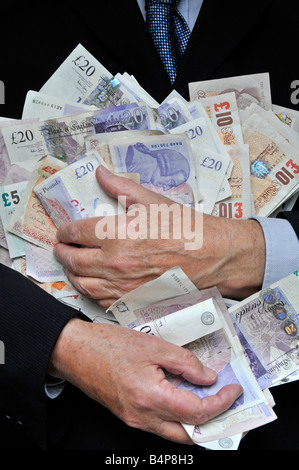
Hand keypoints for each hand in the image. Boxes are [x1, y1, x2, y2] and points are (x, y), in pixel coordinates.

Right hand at [48, 318, 242, 443]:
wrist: (75, 352)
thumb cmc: (108, 345)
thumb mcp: (153, 345)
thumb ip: (185, 362)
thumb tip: (208, 377)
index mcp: (151, 397)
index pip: (198, 412)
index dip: (222, 402)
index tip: (234, 389)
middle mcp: (143, 417)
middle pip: (190, 434)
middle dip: (215, 421)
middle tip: (227, 400)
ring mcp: (135, 420)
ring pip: (175, 432)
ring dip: (197, 421)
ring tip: (210, 397)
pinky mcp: (129, 416)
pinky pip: (161, 424)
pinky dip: (178, 415)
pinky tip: (184, 395)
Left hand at [54, 165, 265, 306]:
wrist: (211, 255)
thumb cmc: (185, 226)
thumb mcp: (152, 200)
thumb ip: (121, 186)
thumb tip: (100, 173)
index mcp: (116, 232)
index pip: (75, 231)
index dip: (64, 230)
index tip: (63, 230)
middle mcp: (114, 261)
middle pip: (72, 259)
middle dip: (61, 252)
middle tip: (60, 247)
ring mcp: (122, 284)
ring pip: (82, 282)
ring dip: (71, 273)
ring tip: (71, 265)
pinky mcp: (133, 299)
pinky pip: (100, 299)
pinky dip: (90, 290)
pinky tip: (92, 282)